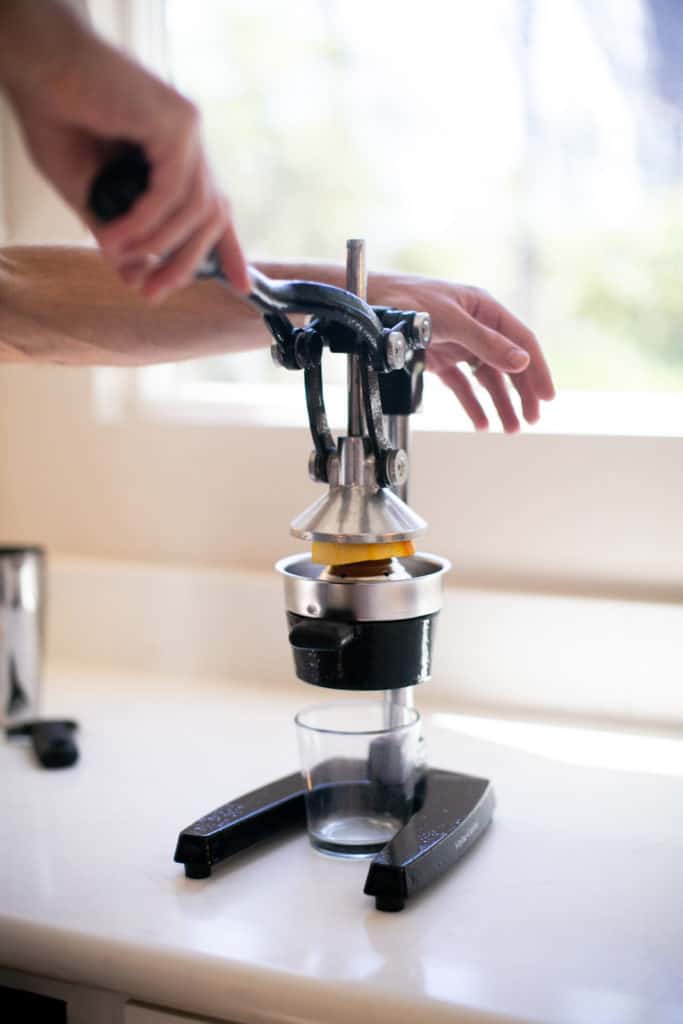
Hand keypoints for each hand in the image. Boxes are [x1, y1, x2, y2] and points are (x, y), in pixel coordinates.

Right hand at [2, 3, 247, 300]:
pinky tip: (119, 235)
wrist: (34, 66)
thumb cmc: (56, 117)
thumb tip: (134, 277)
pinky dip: (146, 220)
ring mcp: (187, 128)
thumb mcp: (88, 192)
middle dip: (185, 262)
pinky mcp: (177, 121)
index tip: (241, 285)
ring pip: (196, 209)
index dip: (229, 249)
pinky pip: (173, 190)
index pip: (213, 208)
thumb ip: (118, 232)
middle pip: (210, 216)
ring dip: (158, 244)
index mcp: (175, 154)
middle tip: (152, 291)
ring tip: (118, 256)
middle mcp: (189, 141)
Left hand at [377, 274, 554, 431]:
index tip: (547, 396)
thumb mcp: (451, 321)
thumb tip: (521, 361)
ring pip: (486, 378)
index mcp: (484, 308)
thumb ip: (486, 342)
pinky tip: (482, 423)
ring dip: (500, 403)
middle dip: (521, 393)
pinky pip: (462, 385)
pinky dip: (473, 404)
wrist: (368, 302)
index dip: (537, 369)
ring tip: (511, 428)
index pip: (521, 341)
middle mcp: (475, 326)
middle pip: (507, 363)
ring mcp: (457, 343)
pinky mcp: (439, 359)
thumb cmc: (408, 300)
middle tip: (531, 419)